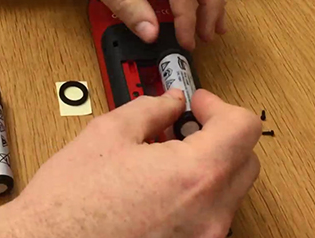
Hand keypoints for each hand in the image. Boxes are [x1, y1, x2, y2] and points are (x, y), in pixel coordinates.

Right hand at [0, 89, 260, 237]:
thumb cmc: (68, 204)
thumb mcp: (108, 135)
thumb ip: (151, 109)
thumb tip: (170, 101)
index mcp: (194, 175)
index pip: (243, 127)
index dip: (220, 106)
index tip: (197, 103)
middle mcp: (208, 213)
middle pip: (246, 160)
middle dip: (220, 134)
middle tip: (185, 124)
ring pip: (230, 190)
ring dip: (210, 164)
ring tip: (167, 155)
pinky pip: (210, 215)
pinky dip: (197, 194)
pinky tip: (162, 185)